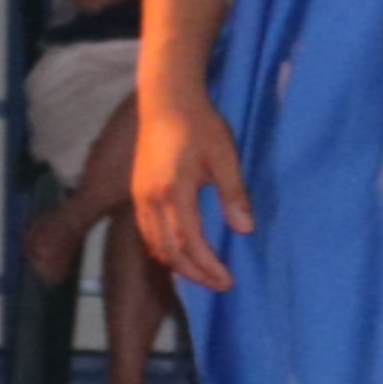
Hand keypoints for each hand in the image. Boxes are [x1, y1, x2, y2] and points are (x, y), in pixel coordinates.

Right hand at [131, 83, 252, 292]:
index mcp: (173, 191)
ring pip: (155, 245)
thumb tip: (245, 229)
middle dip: (195, 274)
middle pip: (169, 252)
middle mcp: (150, 200)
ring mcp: (140, 197)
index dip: (208, 267)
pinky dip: (164, 250)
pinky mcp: (137, 193)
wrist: (166, 99)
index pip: (190, 243)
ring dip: (178, 265)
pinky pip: (147, 233)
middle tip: (220, 284)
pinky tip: (182, 252)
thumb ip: (234, 194)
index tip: (228, 280)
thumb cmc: (199, 124)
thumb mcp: (224, 156)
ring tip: (203, 274)